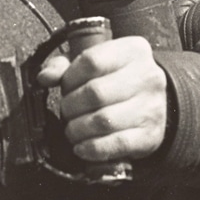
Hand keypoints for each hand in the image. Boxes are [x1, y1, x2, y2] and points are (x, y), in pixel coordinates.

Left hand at [36, 36, 168, 161]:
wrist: (155, 104)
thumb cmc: (117, 82)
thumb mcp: (95, 65)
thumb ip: (65, 66)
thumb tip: (45, 77)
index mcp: (133, 51)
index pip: (91, 61)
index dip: (70, 78)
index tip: (66, 87)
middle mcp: (148, 76)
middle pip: (95, 93)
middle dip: (71, 106)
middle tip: (68, 112)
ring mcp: (152, 107)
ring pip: (103, 121)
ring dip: (78, 129)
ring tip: (73, 130)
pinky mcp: (150, 135)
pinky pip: (115, 144)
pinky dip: (92, 148)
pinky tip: (83, 147)